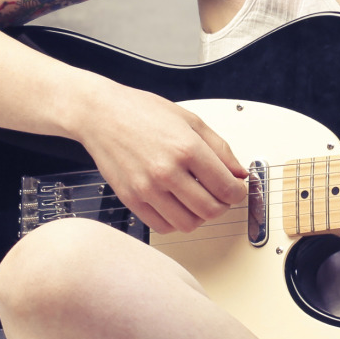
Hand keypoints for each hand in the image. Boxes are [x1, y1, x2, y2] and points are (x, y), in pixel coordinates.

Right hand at [73, 82, 248, 236]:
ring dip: (199, 216)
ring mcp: (147, 188)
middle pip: (211, 210)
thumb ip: (220, 148)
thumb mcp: (189, 120)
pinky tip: (176, 205)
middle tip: (219, 195)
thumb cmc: (141, 111)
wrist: (100, 114)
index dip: (238, 192)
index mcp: (186, 148)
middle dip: (222, 205)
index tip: (236, 189)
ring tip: (196, 200)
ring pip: (189, 224)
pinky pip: (162, 227)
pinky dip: (175, 221)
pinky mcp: (131, 199)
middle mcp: (167, 171)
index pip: (227, 188)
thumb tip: (239, 173)